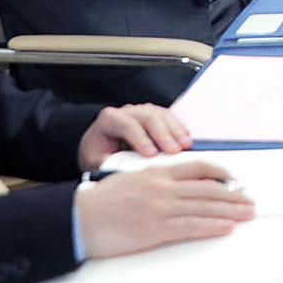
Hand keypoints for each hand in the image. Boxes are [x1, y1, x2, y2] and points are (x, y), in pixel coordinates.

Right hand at [76, 159, 254, 259]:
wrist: (78, 218)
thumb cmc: (100, 202)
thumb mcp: (131, 180)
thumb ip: (155, 181)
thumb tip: (176, 188)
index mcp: (157, 173)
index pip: (198, 167)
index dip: (221, 174)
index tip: (235, 181)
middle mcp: (162, 187)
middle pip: (208, 188)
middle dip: (233, 195)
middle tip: (250, 201)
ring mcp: (160, 207)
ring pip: (204, 207)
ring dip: (230, 211)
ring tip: (247, 214)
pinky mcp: (154, 229)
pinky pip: (190, 226)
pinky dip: (211, 226)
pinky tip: (225, 227)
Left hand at [77, 104, 192, 170]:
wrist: (99, 146)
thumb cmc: (98, 154)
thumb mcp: (96, 162)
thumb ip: (110, 164)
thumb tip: (126, 171)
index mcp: (109, 119)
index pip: (127, 125)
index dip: (141, 138)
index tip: (151, 154)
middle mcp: (127, 111)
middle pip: (148, 116)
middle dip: (163, 134)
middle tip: (174, 151)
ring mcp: (142, 111)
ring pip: (161, 114)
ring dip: (175, 130)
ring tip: (185, 146)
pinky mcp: (154, 116)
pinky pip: (169, 117)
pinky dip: (179, 127)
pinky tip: (186, 138)